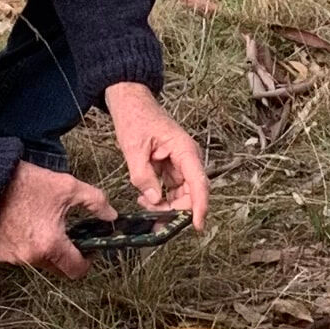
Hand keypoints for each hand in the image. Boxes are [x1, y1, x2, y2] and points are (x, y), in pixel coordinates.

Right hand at [0, 156, 119, 271]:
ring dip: (47, 251)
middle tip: (70, 236)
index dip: (87, 262)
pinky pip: (21, 257)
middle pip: (59, 269)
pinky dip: (27, 247)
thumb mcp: (70, 188)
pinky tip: (28, 228)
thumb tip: (112, 216)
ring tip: (46, 227)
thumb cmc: (30, 183)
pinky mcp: (0, 253)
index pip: (76, 271)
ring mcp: (13, 257)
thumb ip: (96, 202)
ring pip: (40, 263)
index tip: (88, 249)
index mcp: (51, 245)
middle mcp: (31, 257)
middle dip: (68, 256)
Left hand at [103, 80, 208, 223]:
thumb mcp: (133, 148)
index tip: (197, 226)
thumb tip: (153, 199)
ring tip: (144, 204)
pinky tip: (145, 198)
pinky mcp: (171, 168)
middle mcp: (187, 158)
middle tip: (155, 218)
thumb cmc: (134, 117)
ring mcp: (180, 164)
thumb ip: (142, 175)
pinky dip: (160, 198)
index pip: (199, 183)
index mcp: (184, 150)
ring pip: (181, 195)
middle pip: (192, 193)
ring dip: (166, 206)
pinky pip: (171, 189)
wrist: (130, 102)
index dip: (199, 207)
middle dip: (176, 210)